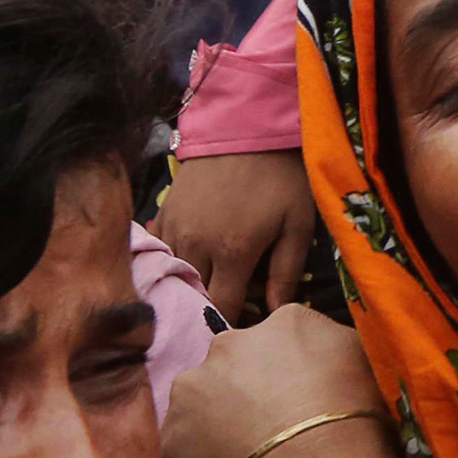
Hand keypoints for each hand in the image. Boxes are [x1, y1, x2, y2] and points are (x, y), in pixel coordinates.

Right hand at [152, 150, 315, 321]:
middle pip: (194, 296)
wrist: (244, 124)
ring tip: (205, 292)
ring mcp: (175, 227)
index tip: (239, 334)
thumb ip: (286, 272)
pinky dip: (169, 262)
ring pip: (174, 276)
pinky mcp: (165, 211)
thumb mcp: (297, 223)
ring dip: (189, 287)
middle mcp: (196, 244)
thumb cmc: (280, 175)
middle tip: (223, 314)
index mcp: (233, 252)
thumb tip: (278, 313)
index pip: (223, 308)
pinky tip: (182, 266)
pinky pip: (159, 250)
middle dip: (207, 310)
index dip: (230, 325)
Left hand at [161, 301, 382, 457]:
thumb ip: (341, 349)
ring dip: (217, 425)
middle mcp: (231, 344)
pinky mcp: (170, 438)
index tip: (305, 399)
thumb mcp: (371, 366)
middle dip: (248, 391)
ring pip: (201, 404)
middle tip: (273, 431)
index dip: (294, 370)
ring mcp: (193, 389)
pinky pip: (184, 451)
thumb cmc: (358, 421)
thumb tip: (330, 354)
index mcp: (287, 323)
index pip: (286, 337)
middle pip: (236, 364)